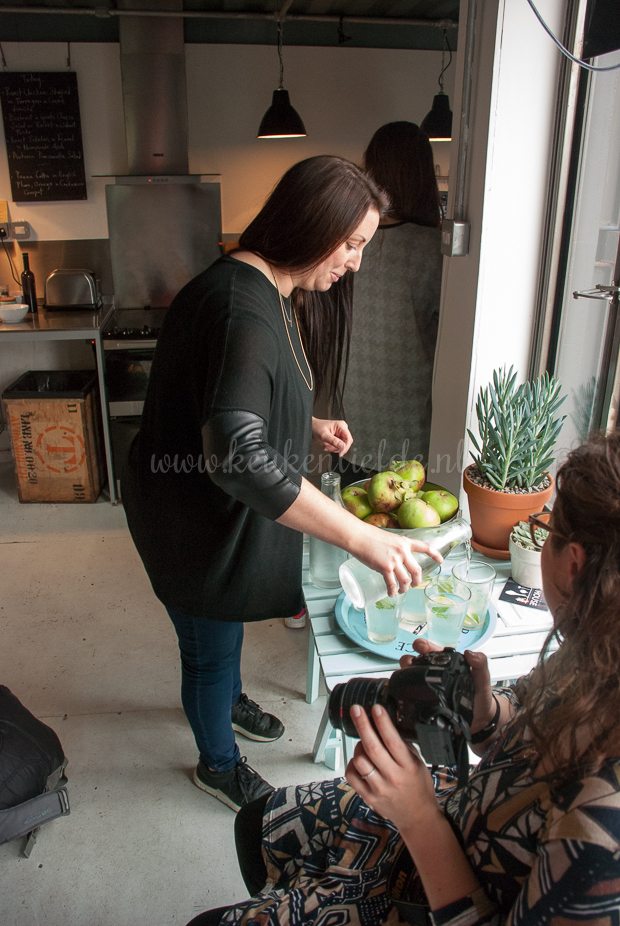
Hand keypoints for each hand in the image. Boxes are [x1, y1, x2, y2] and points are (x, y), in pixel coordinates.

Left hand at [311, 417, 352, 455]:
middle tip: (330, 448)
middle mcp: (342, 429)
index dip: (345, 447)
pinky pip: (337, 446)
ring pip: (341, 446)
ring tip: (326, 446)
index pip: (348, 439)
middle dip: (337, 448)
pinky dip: (332, 448)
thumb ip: (334, 441)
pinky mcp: (337, 438)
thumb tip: (342, 446)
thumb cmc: (316, 427)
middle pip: (345, 443)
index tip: (340, 453)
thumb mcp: (324, 435)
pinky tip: (326, 445)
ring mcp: (340, 434)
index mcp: (341, 426)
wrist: (311, 427)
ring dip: (333, 448)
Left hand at [345, 703, 440, 830]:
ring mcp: (379, 788)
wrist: (418, 818)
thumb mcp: (419, 764)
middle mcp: (393, 777)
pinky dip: (352, 764)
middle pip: (373, 748)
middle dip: (363, 725)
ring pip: (360, 761)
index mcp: (408, 767)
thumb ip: (405, 747)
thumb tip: (388, 726)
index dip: (383, 723)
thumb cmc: (419, 787)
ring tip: (363, 742)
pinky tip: (358, 760)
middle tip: (356, 710)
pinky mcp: (368, 797)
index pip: (393, 741)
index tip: (376, 708)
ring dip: (358, 746)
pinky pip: (352, 776)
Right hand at [351, 527, 442, 596]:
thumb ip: (394, 548)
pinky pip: (392, 583)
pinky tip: (391, 593)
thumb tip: (394, 558)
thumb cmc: (369, 535)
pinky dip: (393, 591)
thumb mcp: (388, 538)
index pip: (424, 547)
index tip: (440, 561)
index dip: (434, 554)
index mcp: (404, 542)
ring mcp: (394, 560)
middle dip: (417, 581)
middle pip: (417, 570)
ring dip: (404, 588)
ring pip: (405, 580)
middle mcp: (402, 551)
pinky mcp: (385, 568)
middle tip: (414, 585)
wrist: (358, 536)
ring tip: (401, 591)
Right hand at [408, 640, 496, 733]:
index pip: (432, 651)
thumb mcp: (483, 679)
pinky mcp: (424, 703)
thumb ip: (480, 665)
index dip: (424, 646)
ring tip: (405, 677)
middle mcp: (433, 674)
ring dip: (404, 674)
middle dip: (409, 659)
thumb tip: (470, 653)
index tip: (419, 645)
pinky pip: (412, 696)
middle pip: (415, 662)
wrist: (480, 720)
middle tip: (409, 662)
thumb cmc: (480, 696)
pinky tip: (404, 695)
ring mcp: (427, 688)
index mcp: (446, 664)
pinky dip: (406, 693)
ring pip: (410, 677)